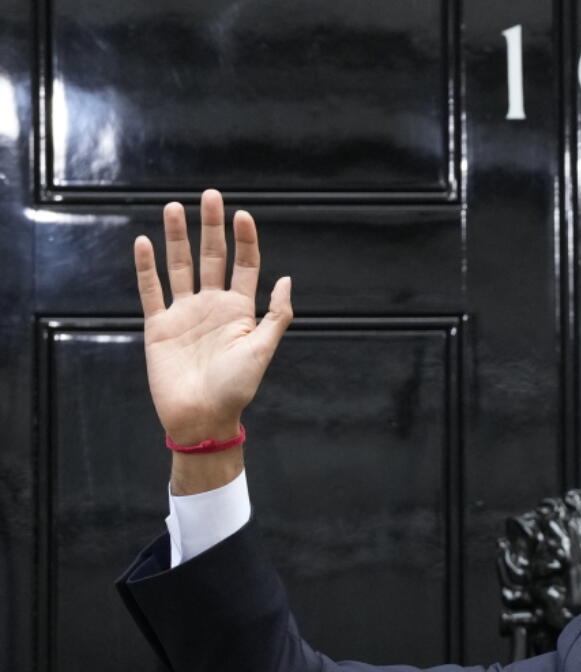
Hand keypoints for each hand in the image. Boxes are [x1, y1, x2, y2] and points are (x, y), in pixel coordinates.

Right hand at [135, 189, 292, 445]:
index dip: (244, 240)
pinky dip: (146, 267)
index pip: (244, 265)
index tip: (243, 215)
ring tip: (173, 207)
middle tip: (211, 195)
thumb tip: (287, 279)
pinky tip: (144, 242)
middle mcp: (212, 305)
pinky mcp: (159, 325)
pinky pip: (151, 290)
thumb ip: (275, 314)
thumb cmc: (236, 388)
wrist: (202, 417)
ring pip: (179, 266)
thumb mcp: (263, 349)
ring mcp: (184, 313)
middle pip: (211, 257)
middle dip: (211, 227)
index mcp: (240, 310)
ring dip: (177, 237)